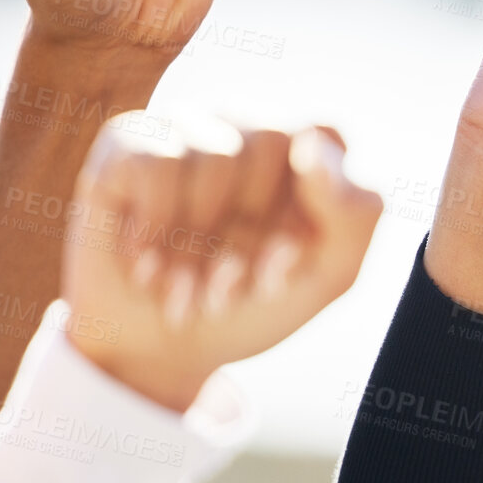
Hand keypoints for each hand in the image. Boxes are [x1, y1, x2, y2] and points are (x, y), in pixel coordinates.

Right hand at [62, 115, 383, 411]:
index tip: (288, 264)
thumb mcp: (327, 275)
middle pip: (269, 140)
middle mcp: (244, 127)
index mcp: (301, 150)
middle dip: (251, 231)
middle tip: (229, 287)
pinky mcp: (128, 142)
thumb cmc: (251, 305)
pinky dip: (154, 231)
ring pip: (213, 157)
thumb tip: (311, 146)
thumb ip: (354, 212)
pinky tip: (144, 265)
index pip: (326, 136)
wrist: (163, 355)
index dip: (309, 206)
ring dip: (198, 247)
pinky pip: (156, 165)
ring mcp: (185, 128)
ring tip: (183, 289)